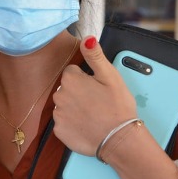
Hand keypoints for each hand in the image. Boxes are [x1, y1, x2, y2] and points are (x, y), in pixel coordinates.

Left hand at [52, 35, 136, 155]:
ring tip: (93, 115)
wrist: (120, 139)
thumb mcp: (111, 77)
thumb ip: (95, 56)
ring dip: (74, 108)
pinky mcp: (59, 131)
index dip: (86, 79)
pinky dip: (72, 124)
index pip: (72, 72)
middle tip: (96, 102)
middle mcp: (59, 96)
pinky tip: (86, 126)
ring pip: (64, 105)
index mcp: (70, 80)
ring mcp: (58, 115)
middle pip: (66, 88)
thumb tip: (86, 39)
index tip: (97, 88)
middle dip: (78, 92)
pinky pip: (63, 123)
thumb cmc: (117, 107)